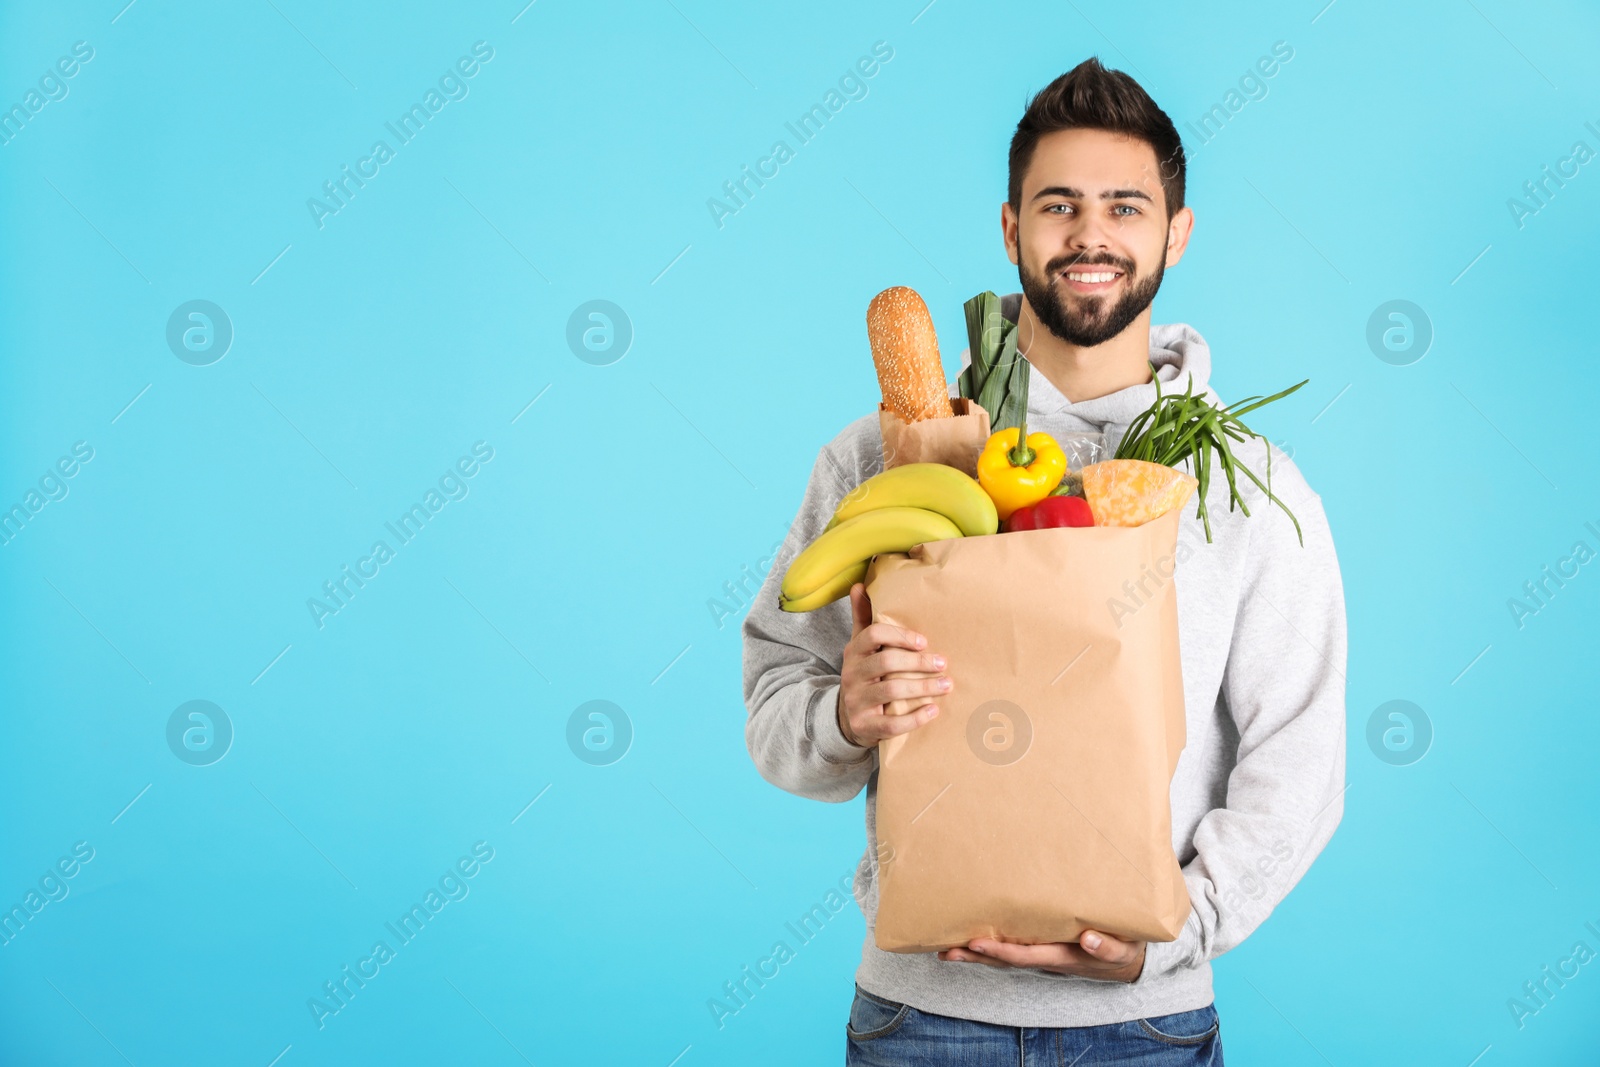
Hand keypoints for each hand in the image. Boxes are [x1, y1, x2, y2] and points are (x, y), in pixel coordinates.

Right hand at [836, 583, 949, 748]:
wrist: (844, 719)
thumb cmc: (863, 675)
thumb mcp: (859, 647)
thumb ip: (863, 618)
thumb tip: (859, 585)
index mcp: (853, 652)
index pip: (873, 635)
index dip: (899, 636)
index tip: (924, 641)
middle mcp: (851, 675)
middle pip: (886, 662)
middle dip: (918, 663)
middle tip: (943, 664)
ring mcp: (856, 702)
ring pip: (892, 691)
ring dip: (923, 688)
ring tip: (946, 686)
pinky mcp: (865, 726)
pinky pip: (892, 724)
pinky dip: (915, 718)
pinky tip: (934, 710)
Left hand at [937, 929, 1147, 982]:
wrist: (1128, 961)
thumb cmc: (1125, 949)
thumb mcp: (1124, 949)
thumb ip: (1108, 947)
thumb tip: (1088, 939)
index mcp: (1062, 957)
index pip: (1025, 955)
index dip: (1000, 951)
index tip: (976, 942)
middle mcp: (1046, 958)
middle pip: (1005, 960)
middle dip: (975, 956)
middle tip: (946, 949)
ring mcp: (1042, 954)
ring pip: (1004, 956)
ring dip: (976, 953)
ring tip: (946, 947)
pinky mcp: (1042, 946)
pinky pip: (1012, 947)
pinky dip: (990, 946)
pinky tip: (970, 938)